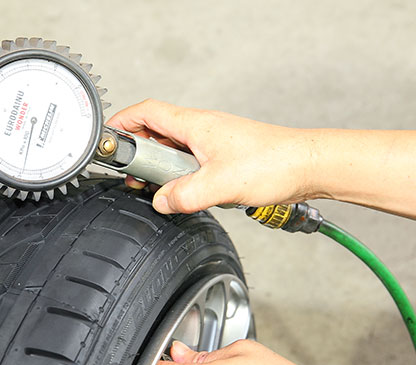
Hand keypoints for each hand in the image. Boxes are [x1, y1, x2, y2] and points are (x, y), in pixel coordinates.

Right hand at [107, 99, 317, 213]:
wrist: (306, 166)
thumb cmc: (273, 163)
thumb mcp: (219, 185)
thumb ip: (183, 196)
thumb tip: (160, 201)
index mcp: (195, 125)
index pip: (146, 112)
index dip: (123, 122)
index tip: (108, 140)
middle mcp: (201, 129)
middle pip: (155, 133)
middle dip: (139, 155)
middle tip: (135, 177)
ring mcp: (212, 142)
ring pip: (173, 151)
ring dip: (162, 169)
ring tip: (161, 190)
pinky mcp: (223, 157)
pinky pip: (190, 163)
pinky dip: (181, 177)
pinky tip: (187, 194)